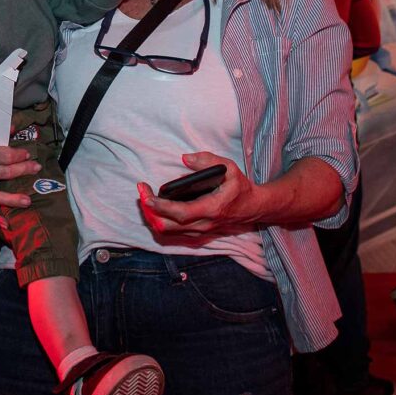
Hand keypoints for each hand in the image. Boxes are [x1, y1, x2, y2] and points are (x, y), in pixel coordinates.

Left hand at [137, 152, 261, 237]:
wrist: (253, 208)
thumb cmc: (240, 187)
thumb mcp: (229, 168)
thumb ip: (207, 161)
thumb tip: (185, 159)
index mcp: (211, 209)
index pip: (180, 212)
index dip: (160, 205)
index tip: (145, 194)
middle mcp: (204, 225)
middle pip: (167, 226)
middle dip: (149, 211)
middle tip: (142, 192)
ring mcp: (200, 232)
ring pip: (167, 232)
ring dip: (152, 217)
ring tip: (145, 199)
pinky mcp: (197, 235)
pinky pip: (173, 233)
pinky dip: (160, 222)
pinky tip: (155, 208)